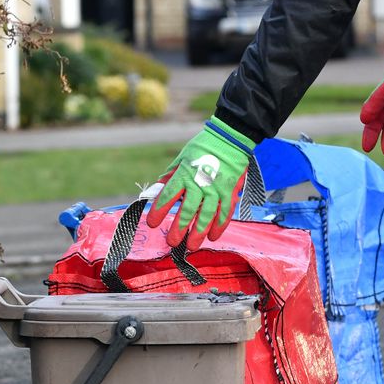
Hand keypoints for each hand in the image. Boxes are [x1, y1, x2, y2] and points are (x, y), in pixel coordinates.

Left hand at [145, 117, 252, 250]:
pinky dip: (219, 226)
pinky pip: (225, 213)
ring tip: (191, 246)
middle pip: (187, 210)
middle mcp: (200, 183)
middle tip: (172, 242)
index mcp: (185, 174)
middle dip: (178, 228)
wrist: (230, 138)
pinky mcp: (230, 192)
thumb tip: (159, 186)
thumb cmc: (204, 146)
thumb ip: (172, 174)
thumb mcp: (183, 157)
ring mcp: (217, 189)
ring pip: (206, 216)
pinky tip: (213, 236)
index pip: (168, 196)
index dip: (159, 211)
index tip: (152, 223)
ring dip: (198, 232)